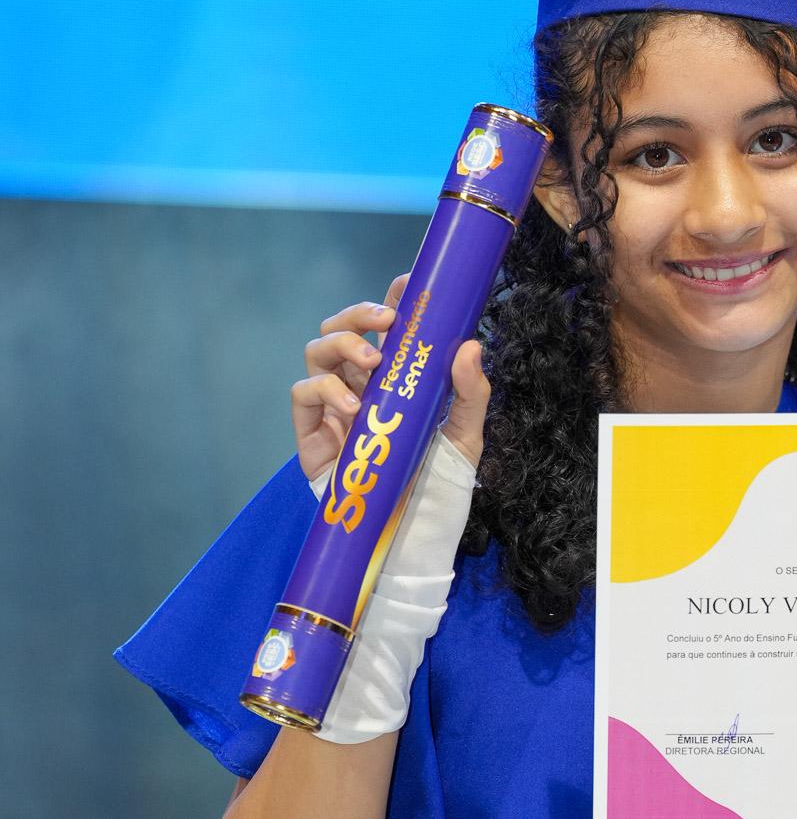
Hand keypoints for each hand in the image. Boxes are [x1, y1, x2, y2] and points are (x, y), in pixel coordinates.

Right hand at [291, 272, 490, 478]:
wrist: (416, 534)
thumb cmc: (438, 483)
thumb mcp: (466, 435)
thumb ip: (470, 392)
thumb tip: (471, 345)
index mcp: (394, 378)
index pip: (384, 328)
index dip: (389, 300)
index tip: (406, 284)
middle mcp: (360, 385)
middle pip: (342, 328)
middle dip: (358, 314)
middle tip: (385, 323)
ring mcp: (333, 406)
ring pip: (317, 351)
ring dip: (341, 344)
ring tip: (370, 363)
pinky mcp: (312, 432)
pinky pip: (303, 392)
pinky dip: (325, 388)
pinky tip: (353, 406)